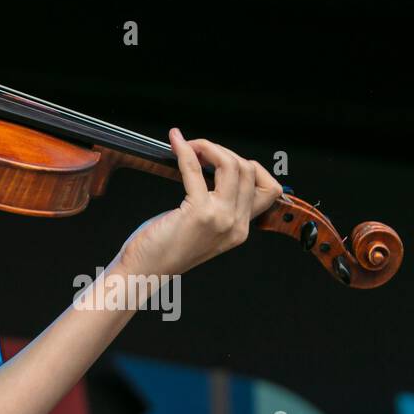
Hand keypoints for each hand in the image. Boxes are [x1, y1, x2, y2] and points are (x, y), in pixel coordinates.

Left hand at [120, 128, 284, 277]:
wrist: (145, 270)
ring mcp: (220, 219)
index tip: (222, 160)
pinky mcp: (198, 213)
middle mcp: (236, 225)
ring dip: (210, 147)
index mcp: (240, 229)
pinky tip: (176, 143)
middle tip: (199, 149)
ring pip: (232, 165)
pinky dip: (186, 151)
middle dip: (223, 151)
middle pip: (249, 170)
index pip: (268, 189)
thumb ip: (217, 204)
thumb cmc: (165, 247)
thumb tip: (214, 166)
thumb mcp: (203, 228)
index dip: (248, 166)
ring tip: (190, 146)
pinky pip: (196, 169)